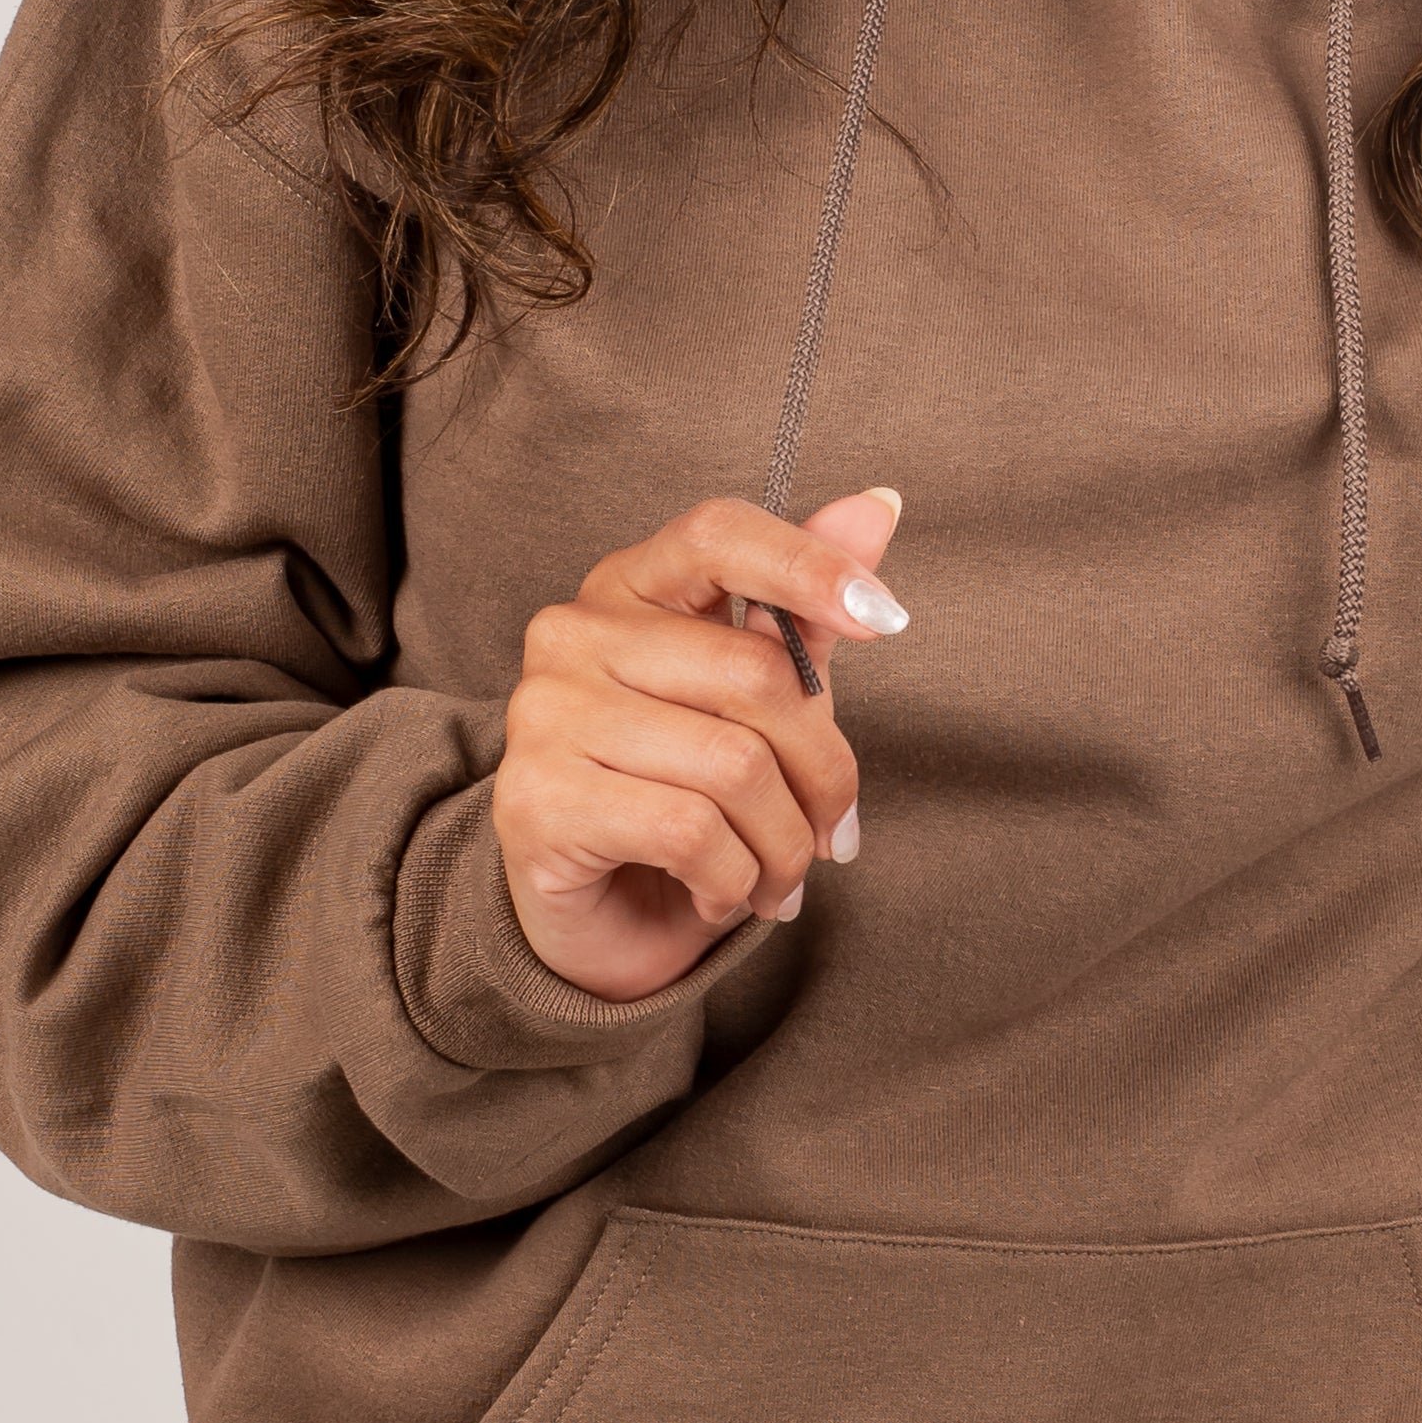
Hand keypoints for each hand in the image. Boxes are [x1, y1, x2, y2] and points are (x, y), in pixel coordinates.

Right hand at [492, 488, 907, 1003]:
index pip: (719, 535)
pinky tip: (721, 893)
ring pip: (734, 764)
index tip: (885, 619)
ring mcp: (545, 712)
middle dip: (824, 772)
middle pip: (754, 673)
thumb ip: (803, 614)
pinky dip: (734, 879)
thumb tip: (878, 504)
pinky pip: (690, 830)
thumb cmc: (679, 795)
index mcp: (629, 586)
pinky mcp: (536, 798)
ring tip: (781, 877)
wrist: (596, 918)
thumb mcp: (752, 706)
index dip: (809, 565)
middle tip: (834, 833)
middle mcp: (574, 633)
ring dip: (784, 845)